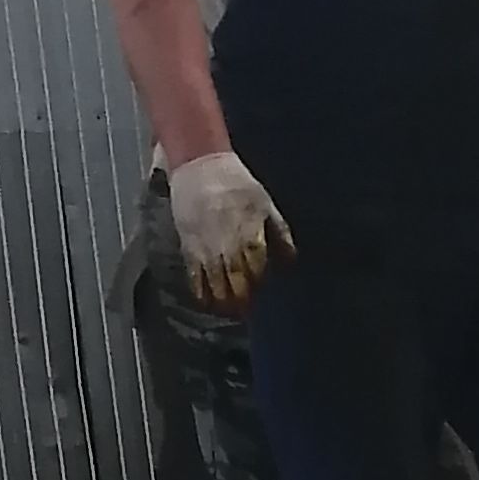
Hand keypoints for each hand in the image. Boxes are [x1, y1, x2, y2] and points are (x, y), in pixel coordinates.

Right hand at [168, 147, 286, 308]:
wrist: (200, 167)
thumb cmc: (237, 184)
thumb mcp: (266, 204)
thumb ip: (279, 233)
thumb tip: (289, 261)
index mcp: (250, 236)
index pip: (258, 269)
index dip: (259, 282)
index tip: (260, 292)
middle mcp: (228, 247)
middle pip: (237, 281)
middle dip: (242, 299)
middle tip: (245, 312)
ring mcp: (207, 249)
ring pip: (216, 284)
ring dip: (223, 301)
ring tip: (228, 312)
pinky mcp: (189, 247)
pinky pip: (194, 276)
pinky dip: (200, 293)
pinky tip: (206, 303)